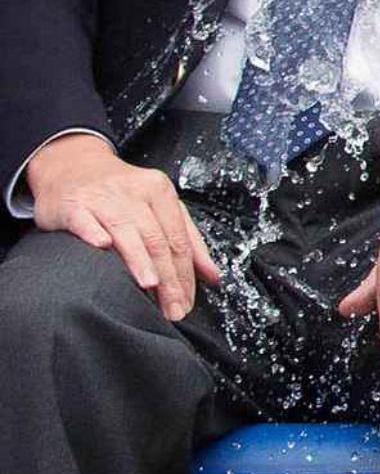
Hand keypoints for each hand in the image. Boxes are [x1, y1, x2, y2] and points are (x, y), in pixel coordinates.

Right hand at [24, 133, 216, 320]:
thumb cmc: (122, 192)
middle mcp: (135, 193)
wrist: (74, 166)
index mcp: (160, 192)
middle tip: (173, 307)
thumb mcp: (161, 206)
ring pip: (126, 231)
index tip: (187, 301)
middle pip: (157, 240)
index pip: (178, 240)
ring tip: (151, 285)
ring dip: (139, 259)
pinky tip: (101, 246)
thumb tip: (212, 276)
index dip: (185, 274)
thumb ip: (188, 240)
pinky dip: (94, 232)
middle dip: (168, 278)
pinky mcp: (73, 205)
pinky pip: (85, 220)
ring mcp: (103, 198)